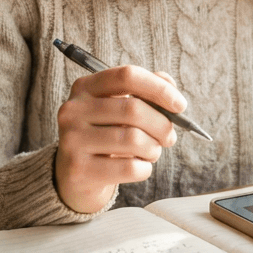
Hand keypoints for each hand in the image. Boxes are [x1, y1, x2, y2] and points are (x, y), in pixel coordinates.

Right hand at [54, 66, 182, 212]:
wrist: (74, 177)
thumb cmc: (105, 137)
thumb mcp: (119, 109)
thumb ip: (144, 91)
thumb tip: (168, 83)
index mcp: (85, 87)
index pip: (127, 76)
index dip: (159, 88)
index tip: (180, 105)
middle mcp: (73, 110)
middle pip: (133, 109)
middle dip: (162, 125)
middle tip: (169, 137)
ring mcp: (72, 140)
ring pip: (134, 140)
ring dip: (154, 149)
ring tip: (151, 152)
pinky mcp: (78, 170)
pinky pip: (129, 168)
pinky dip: (144, 168)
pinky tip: (137, 167)